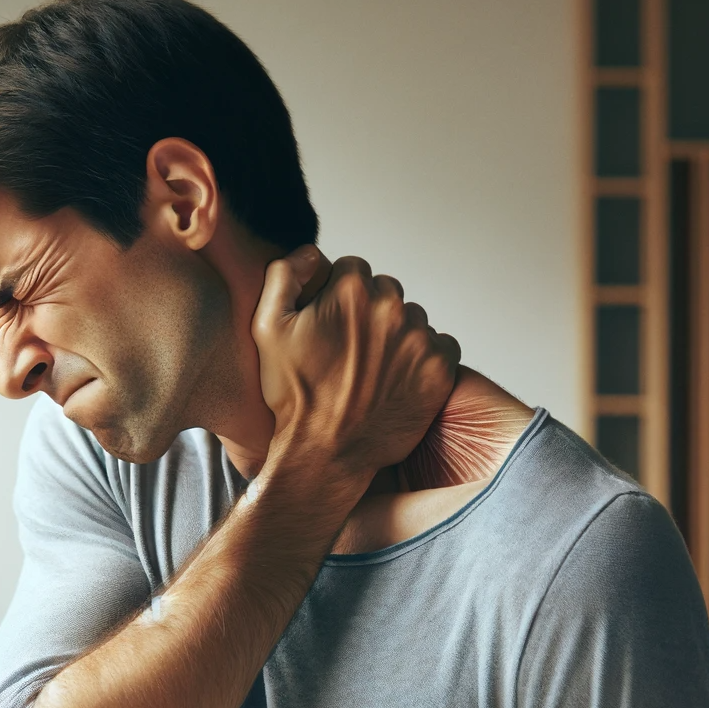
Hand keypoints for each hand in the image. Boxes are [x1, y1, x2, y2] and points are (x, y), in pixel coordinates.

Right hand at [251, 245, 460, 491]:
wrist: (325, 453)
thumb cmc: (294, 394)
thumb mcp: (267, 328)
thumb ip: (285, 275)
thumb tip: (313, 254)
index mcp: (352, 291)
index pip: (353, 270)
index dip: (336, 297)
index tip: (329, 327)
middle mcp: (392, 308)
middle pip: (385, 291)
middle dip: (368, 313)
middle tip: (349, 352)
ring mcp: (420, 338)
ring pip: (412, 319)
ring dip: (396, 334)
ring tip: (371, 370)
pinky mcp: (441, 369)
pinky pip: (440, 345)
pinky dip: (423, 358)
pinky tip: (396, 379)